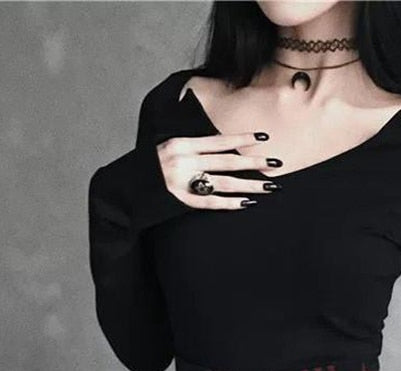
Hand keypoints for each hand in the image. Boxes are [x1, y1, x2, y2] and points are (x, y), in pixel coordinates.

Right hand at [155, 132, 282, 209]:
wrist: (124, 190)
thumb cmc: (148, 167)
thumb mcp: (166, 147)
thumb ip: (191, 145)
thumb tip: (217, 141)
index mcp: (181, 144)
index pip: (218, 140)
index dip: (242, 139)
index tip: (263, 138)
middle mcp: (183, 161)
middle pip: (226, 162)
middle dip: (254, 163)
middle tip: (276, 163)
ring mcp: (183, 182)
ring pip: (224, 183)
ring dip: (250, 185)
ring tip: (270, 187)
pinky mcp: (181, 201)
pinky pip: (211, 202)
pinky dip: (230, 203)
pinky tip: (247, 203)